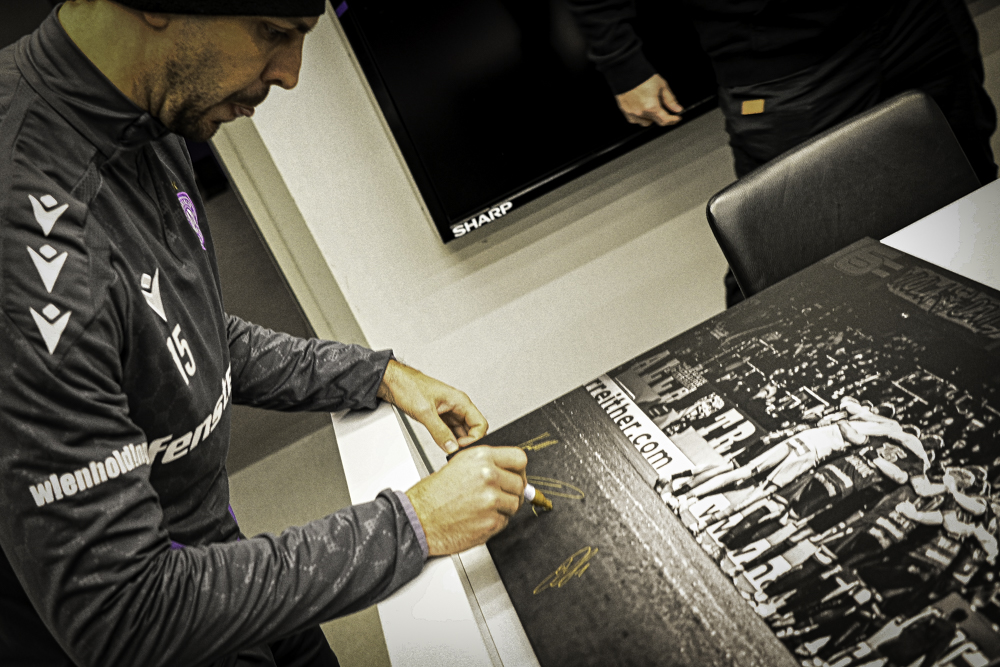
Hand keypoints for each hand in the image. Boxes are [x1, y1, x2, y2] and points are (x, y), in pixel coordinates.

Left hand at [377, 360, 487, 454]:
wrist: (393, 381)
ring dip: (456, 441)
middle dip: (466, 441)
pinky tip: (442, 443)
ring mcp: (449, 411)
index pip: (480, 424)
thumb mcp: (425, 412)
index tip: (462, 446)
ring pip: (461, 430)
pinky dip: (448, 438)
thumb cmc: (409, 386)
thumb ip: (440, 432)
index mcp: (459, 400)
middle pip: (472, 429)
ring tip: (448, 447)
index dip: (474, 438)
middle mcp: (457, 405)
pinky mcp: (440, 415)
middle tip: (455, 450)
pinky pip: (450, 430)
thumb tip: (452, 446)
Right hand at [406, 446, 526, 554]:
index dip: (519, 470)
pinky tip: (478, 519)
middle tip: (499, 496)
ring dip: (504, 508)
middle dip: (512, 491)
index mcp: (481, 458)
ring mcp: (491, 500)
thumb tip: (509, 472)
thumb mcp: (458, 465)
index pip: (519, 459)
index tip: (517, 476)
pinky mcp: (491, 522)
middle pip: (520, 484)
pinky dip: (495, 522)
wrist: (417, 519)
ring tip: (483, 508)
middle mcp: (488, 476)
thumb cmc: (432, 495)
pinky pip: (505, 521)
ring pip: (515, 504)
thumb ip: (486, 465)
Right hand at [615, 74, 682, 126]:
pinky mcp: (624, 110)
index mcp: (651, 106)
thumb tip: (677, 109)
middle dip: (661, 116)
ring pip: (644, 122)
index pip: (664, 120)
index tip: (677, 118)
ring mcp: (631, 112)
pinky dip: (639, 116)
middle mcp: (640, 112)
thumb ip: (670, 100)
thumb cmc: (642, 76)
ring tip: (650, 106)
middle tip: (663, 107)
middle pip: (655, 122)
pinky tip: (641, 107)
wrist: (625, 70)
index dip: (673, 120)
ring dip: (650, 117)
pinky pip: (634, 119)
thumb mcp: (662, 85)